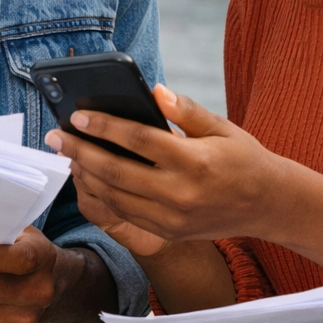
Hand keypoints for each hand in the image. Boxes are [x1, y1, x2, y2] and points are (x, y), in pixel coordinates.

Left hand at [45, 84, 290, 244]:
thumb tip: (153, 90)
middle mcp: (180, 193)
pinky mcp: (167, 233)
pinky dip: (101, 196)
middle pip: (116, 171)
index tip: (77, 115)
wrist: (267, 204)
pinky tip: (88, 178)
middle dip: (80, 151)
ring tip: (67, 154)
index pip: (138, 140)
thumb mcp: (221, 126)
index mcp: (195, 161)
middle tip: (55, 135)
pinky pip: (124, 215)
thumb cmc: (243, 157)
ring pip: (114, 197)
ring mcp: (171, 218)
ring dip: (85, 175)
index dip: (104, 126)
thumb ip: (185, 109)